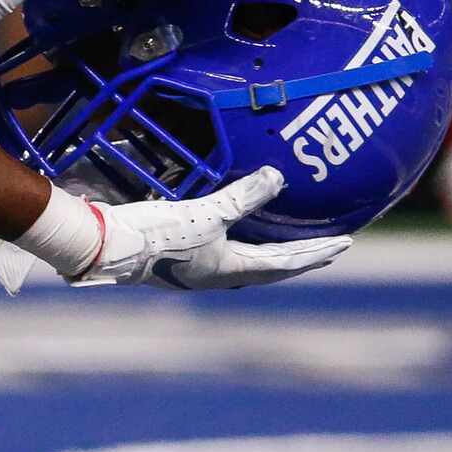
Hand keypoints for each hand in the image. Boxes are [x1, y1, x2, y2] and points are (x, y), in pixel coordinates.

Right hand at [71, 166, 346, 289]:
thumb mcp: (207, 213)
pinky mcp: (178, 255)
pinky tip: (237, 227)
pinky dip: (241, 238)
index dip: (317, 252)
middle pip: (271, 267)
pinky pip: (223, 247)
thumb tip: (278, 177)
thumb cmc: (158, 233)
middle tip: (327, 246)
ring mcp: (196, 268)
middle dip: (300, 256)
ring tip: (288, 238)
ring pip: (247, 261)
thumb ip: (243, 196)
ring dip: (271, 250)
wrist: (105, 244)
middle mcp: (217, 274)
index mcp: (230, 270)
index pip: (285, 263)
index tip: (346, 245)